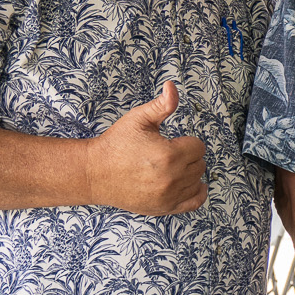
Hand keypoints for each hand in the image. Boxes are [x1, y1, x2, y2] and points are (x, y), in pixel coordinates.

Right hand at [86, 83, 207, 215]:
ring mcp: (169, 196)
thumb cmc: (116, 144)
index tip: (172, 142)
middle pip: (199, 164)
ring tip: (169, 168)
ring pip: (198, 181)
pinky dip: (196, 193)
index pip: (198, 147)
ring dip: (189, 173)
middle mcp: (172, 178)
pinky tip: (190, 184)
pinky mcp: (165, 208)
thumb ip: (161, 104)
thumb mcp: (138, 119)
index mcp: (169, 155)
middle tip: (167, 154)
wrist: (95, 173)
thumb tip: (172, 86)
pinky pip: (195, 202)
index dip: (186, 142)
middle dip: (187, 156)